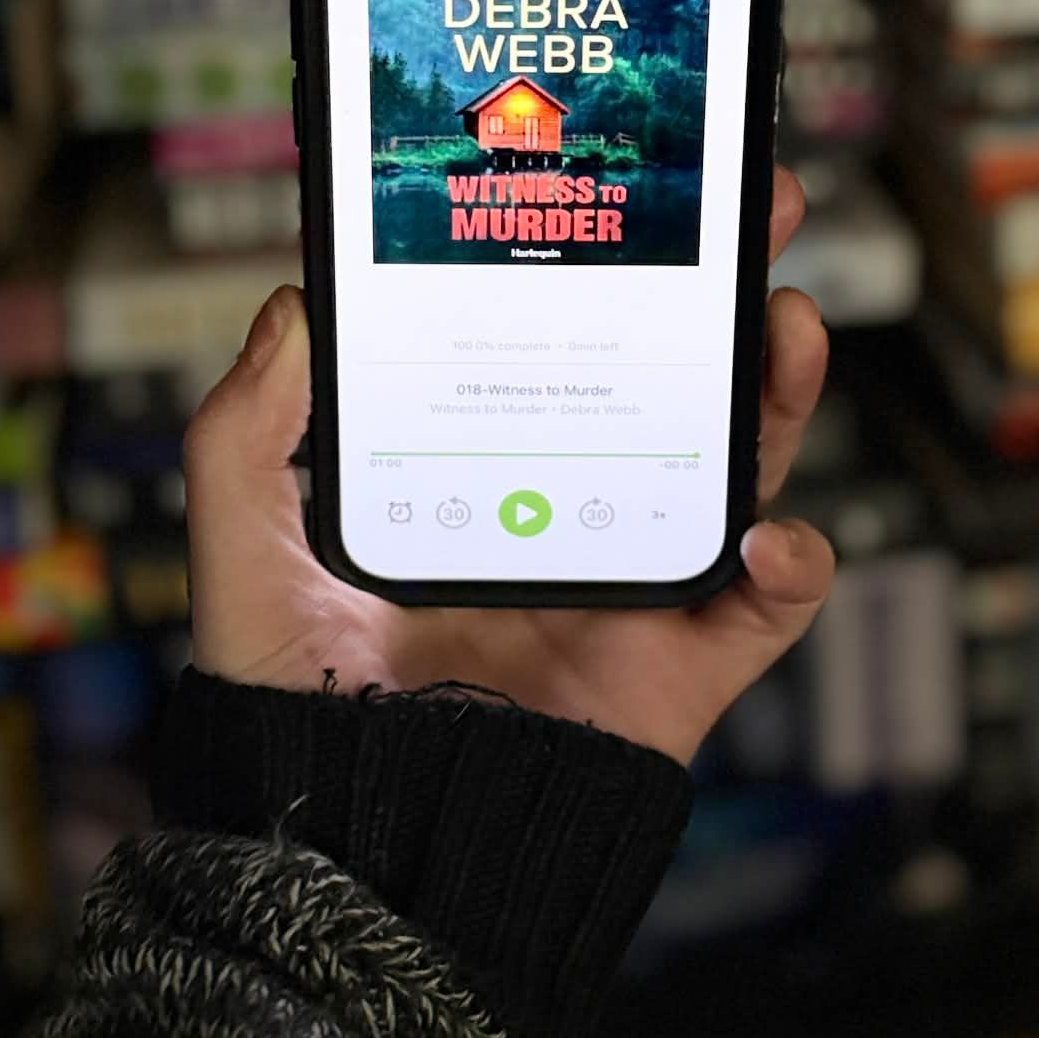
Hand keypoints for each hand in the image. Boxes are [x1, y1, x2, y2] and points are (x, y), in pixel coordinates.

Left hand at [183, 167, 832, 766]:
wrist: (358, 850)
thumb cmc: (295, 709)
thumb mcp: (247, 549)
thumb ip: (246, 432)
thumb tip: (289, 306)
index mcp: (487, 475)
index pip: (562, 351)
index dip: (605, 272)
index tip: (621, 188)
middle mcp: (572, 515)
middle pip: (674, 383)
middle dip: (724, 290)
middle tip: (756, 204)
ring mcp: (633, 588)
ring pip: (738, 468)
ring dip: (780, 389)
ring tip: (784, 318)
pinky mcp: (678, 668)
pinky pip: (764, 612)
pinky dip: (793, 567)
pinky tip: (771, 532)